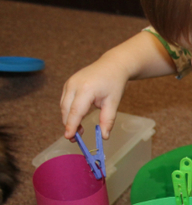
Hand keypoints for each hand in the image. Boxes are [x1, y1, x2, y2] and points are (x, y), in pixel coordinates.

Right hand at [60, 31, 177, 139]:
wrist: (113, 65)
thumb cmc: (114, 83)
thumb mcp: (113, 102)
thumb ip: (107, 120)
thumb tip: (104, 136)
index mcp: (86, 89)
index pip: (75, 111)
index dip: (71, 125)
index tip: (69, 137)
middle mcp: (74, 85)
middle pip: (66, 110)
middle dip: (69, 125)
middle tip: (76, 138)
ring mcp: (69, 83)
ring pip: (63, 106)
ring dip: (68, 119)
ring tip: (79, 130)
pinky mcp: (68, 83)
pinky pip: (65, 101)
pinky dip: (69, 111)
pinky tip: (77, 119)